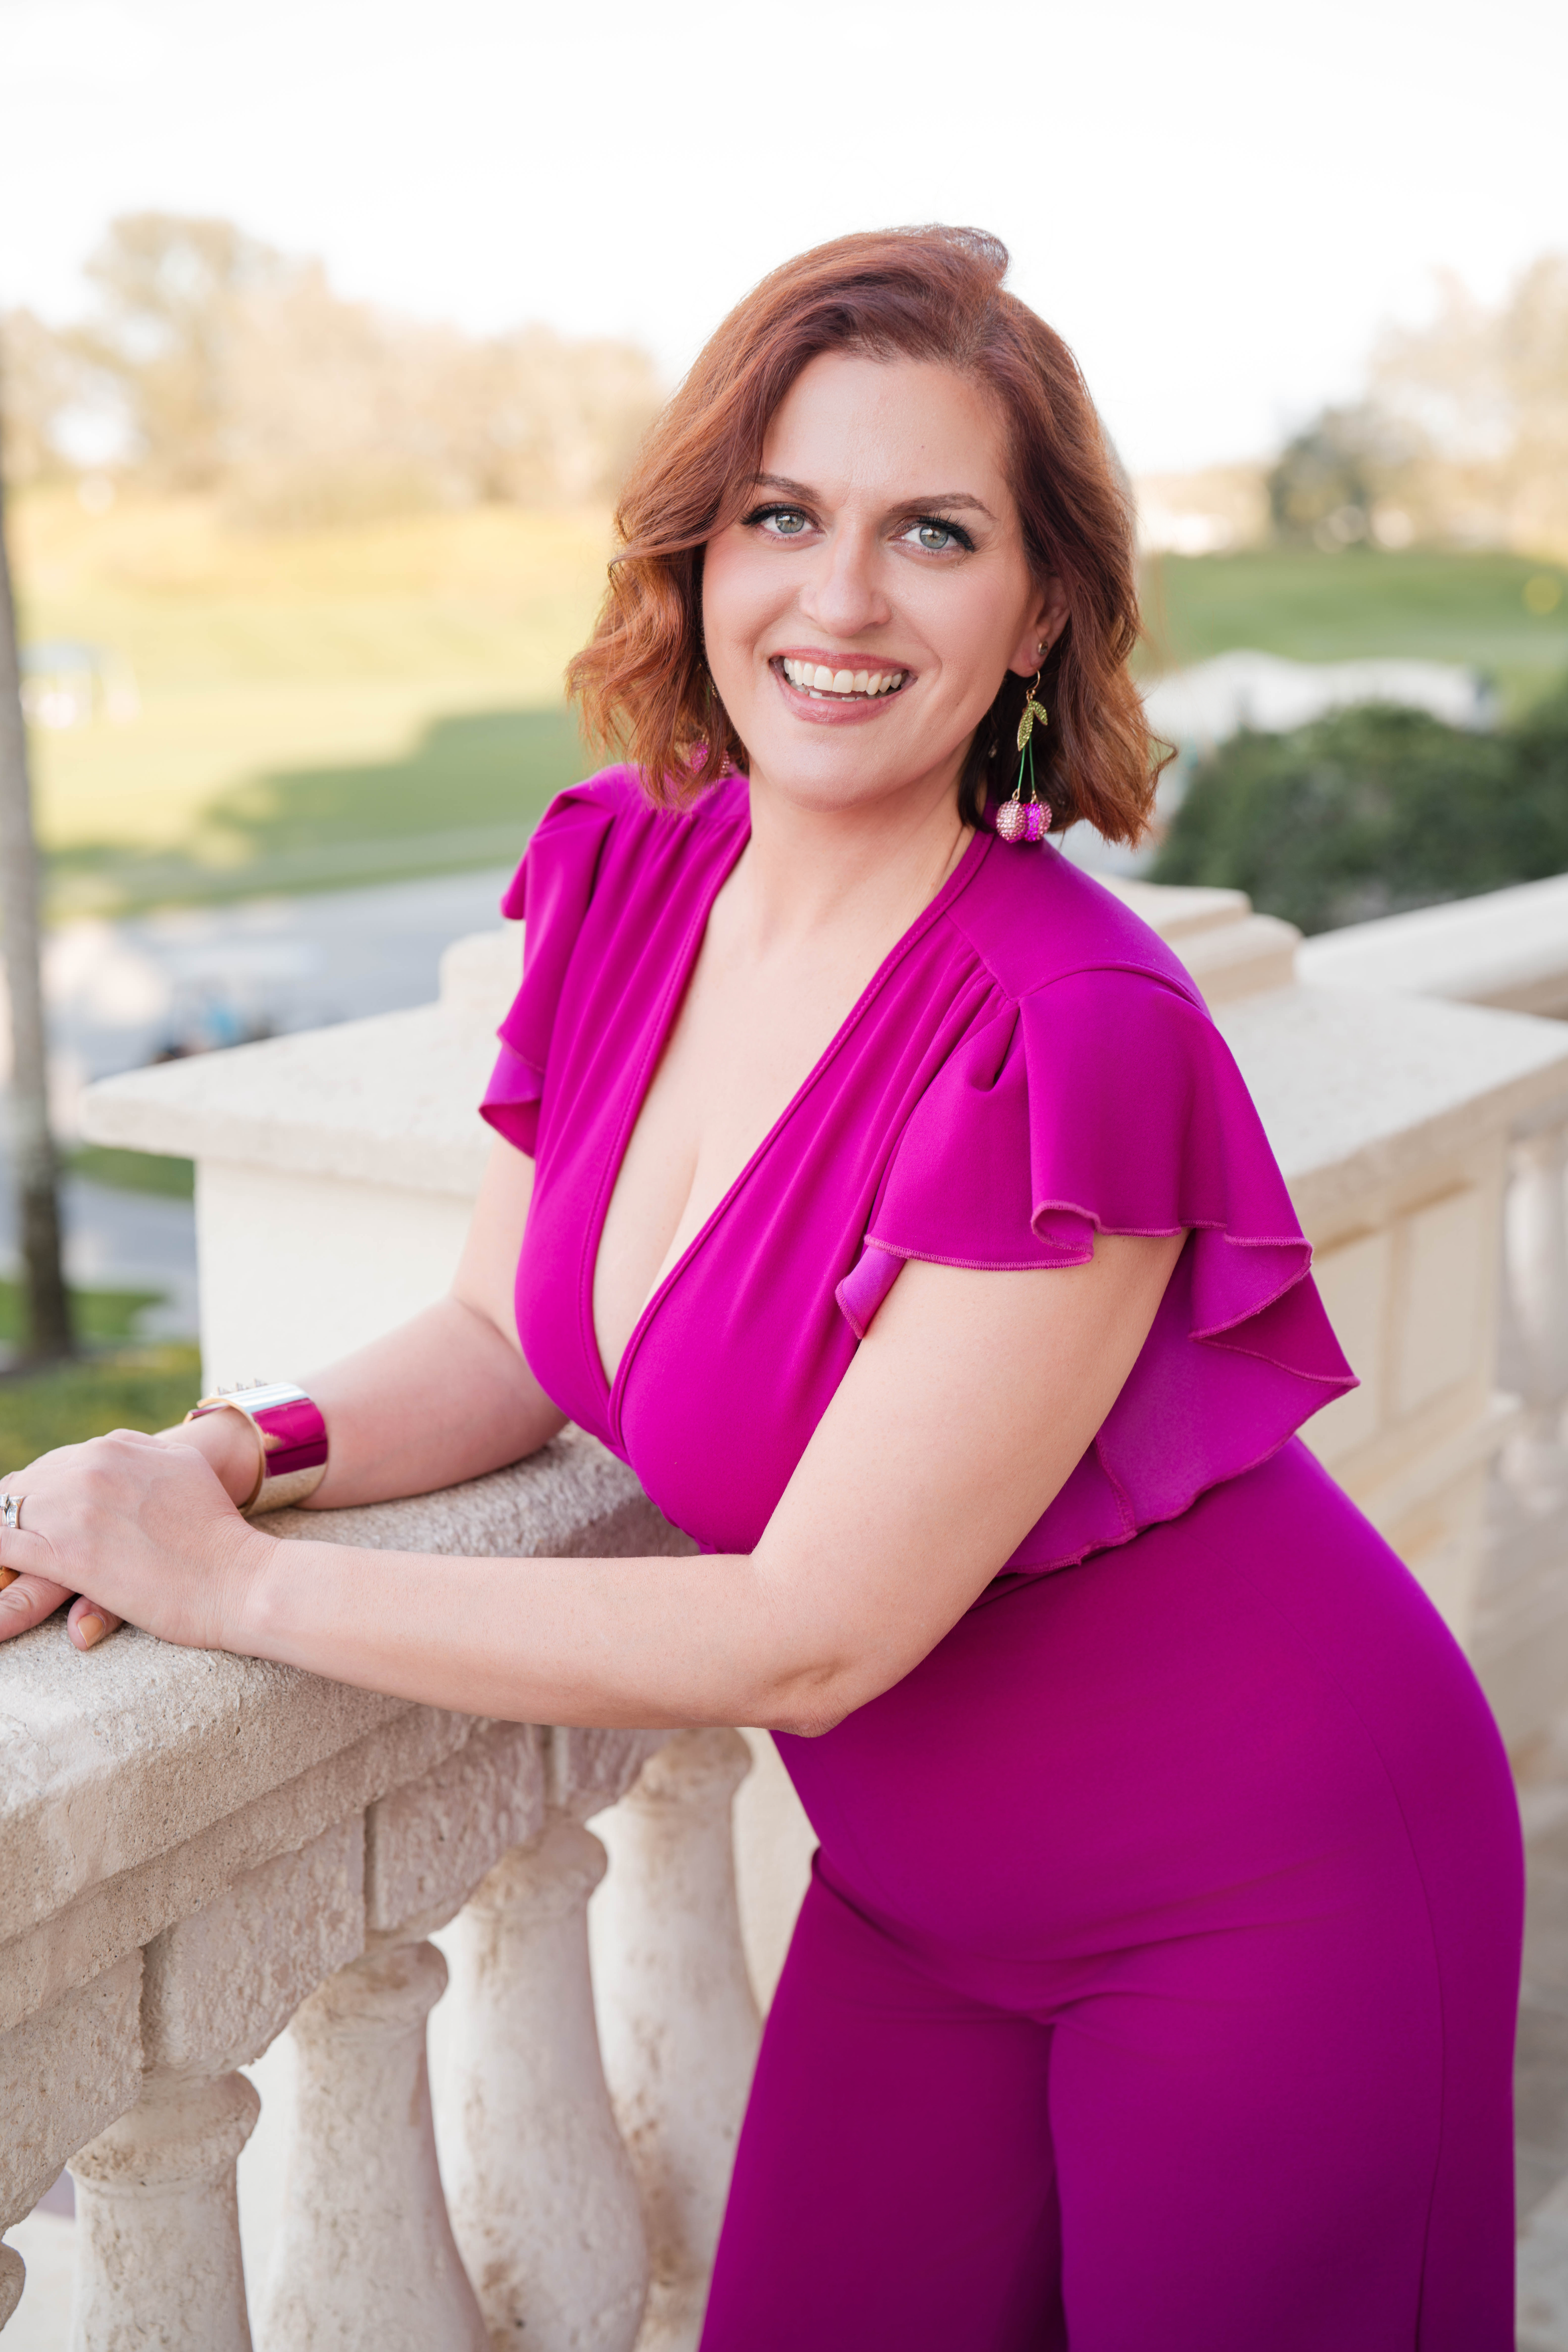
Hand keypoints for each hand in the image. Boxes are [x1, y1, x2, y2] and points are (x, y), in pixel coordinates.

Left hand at [0, 1431, 272, 1655]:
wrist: (238, 1578)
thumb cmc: (217, 1531)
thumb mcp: (184, 1466)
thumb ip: (142, 1453)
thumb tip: (108, 1455)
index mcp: (116, 1447)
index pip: (55, 1464)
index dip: (47, 1494)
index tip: (49, 1519)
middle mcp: (91, 1468)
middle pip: (26, 1484)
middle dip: (23, 1512)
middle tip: (35, 1541)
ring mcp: (76, 1509)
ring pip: (8, 1511)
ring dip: (10, 1531)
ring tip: (16, 1566)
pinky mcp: (66, 1555)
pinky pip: (4, 1546)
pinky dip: (2, 1557)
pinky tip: (8, 1574)